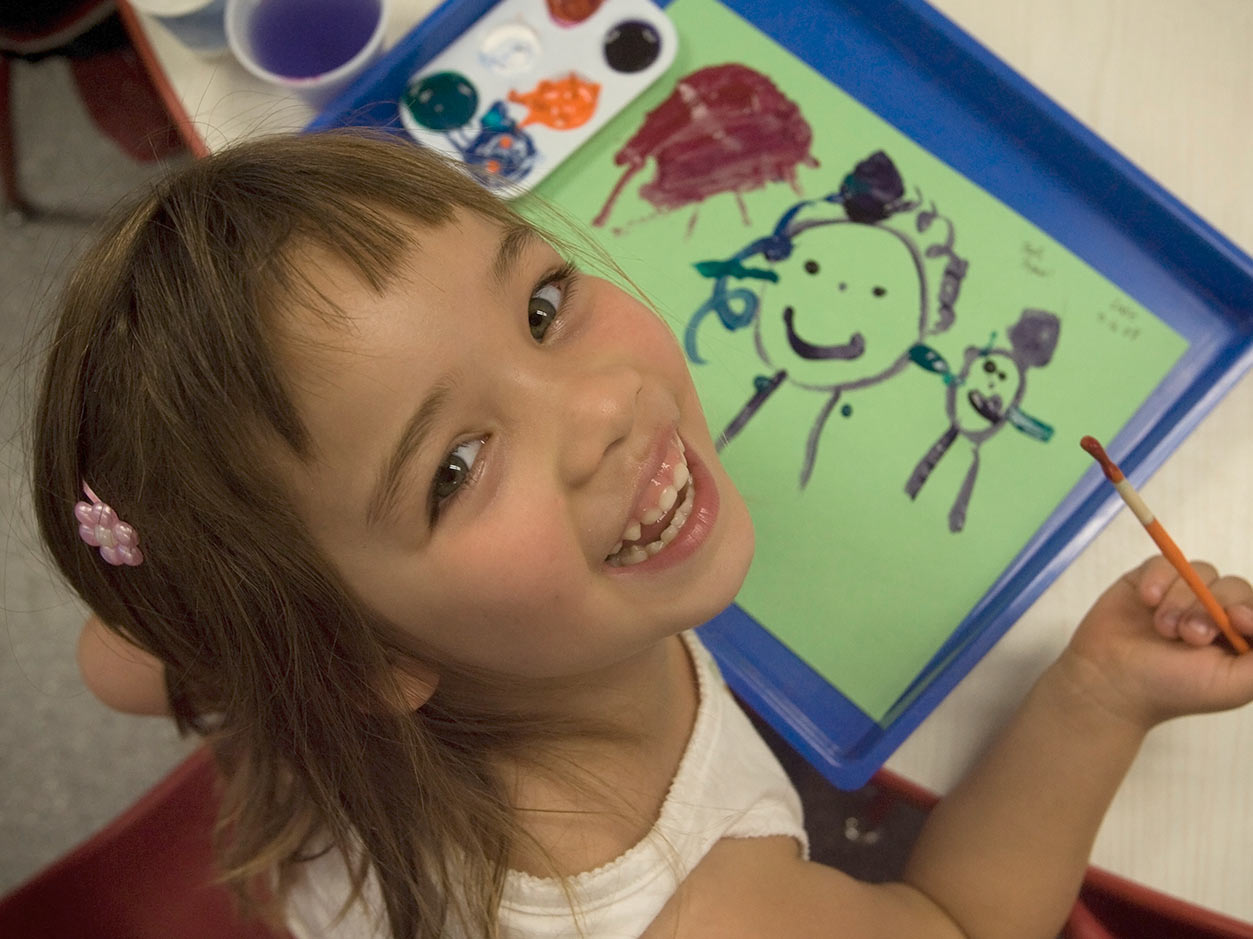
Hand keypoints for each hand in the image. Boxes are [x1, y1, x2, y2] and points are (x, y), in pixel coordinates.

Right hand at [1057, 557, 1252, 729]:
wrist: (1110, 683)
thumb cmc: (1173, 690)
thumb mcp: (1236, 684)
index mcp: (1238, 636)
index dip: (1248, 609)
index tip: (1233, 621)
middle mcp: (1213, 612)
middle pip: (1230, 587)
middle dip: (1209, 610)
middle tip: (1188, 637)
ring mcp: (1180, 594)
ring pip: (1197, 573)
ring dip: (1180, 600)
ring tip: (1162, 629)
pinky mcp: (1149, 580)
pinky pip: (1164, 562)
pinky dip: (1157, 578)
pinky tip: (1145, 600)